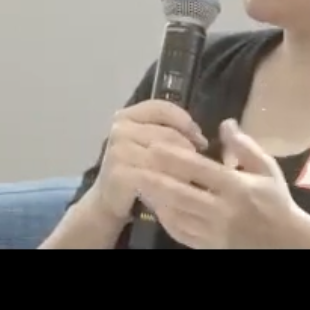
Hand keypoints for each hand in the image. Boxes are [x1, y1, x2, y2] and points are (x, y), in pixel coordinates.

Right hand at [92, 100, 207, 219]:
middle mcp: (120, 130)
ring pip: (165, 156)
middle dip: (189, 150)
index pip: (161, 108)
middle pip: (168, 134)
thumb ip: (169, 132)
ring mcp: (119, 152)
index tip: (200, 138)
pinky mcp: (120, 174)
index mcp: (127, 117)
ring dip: (184, 169)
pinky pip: (156, 177)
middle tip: (201, 165)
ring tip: (193, 179)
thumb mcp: (151, 144)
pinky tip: (179, 190)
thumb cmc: (136, 170)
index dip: (185, 121)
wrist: (109, 200)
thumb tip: (201, 137)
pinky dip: (172, 184)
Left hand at [125, 119, 300, 248]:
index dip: (174, 157)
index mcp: (238, 187)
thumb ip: (245, 147)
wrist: (284, 242)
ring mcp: (213, 230)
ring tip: (139, 182)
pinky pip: (178, 231)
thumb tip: (225, 123)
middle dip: (154, 178)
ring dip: (155, 197)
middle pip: (180, 192)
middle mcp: (222, 209)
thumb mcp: (267, 169)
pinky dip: (164, 217)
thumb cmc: (276, 201)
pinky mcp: (207, 245)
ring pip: (175, 213)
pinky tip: (156, 204)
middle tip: (134, 164)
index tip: (154, 145)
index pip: (199, 169)